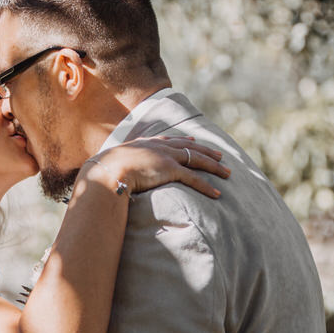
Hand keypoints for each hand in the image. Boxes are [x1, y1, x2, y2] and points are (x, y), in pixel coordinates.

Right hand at [86, 136, 228, 197]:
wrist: (108, 169)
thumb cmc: (106, 169)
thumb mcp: (113, 162)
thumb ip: (120, 165)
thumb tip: (112, 173)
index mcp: (147, 143)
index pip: (170, 139)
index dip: (184, 141)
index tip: (194, 140)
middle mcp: (160, 147)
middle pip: (190, 147)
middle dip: (207, 151)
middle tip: (221, 155)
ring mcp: (167, 157)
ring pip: (198, 160)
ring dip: (215, 167)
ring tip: (228, 172)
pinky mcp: (171, 170)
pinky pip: (194, 179)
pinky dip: (207, 186)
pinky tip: (217, 193)